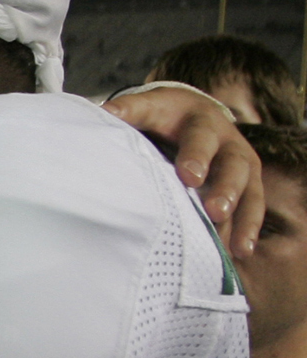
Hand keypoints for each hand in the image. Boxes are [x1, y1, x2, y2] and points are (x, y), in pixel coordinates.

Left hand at [102, 84, 262, 257]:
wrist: (192, 111)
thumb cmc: (163, 115)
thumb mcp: (149, 106)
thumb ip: (130, 111)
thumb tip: (104, 113)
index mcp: (199, 120)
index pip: (198, 136)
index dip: (195, 155)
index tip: (189, 177)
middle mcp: (226, 140)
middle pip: (231, 164)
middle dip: (224, 188)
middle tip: (214, 211)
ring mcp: (240, 161)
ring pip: (247, 187)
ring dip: (240, 215)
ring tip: (235, 245)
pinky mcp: (248, 181)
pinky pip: (253, 205)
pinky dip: (247, 228)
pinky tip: (240, 251)